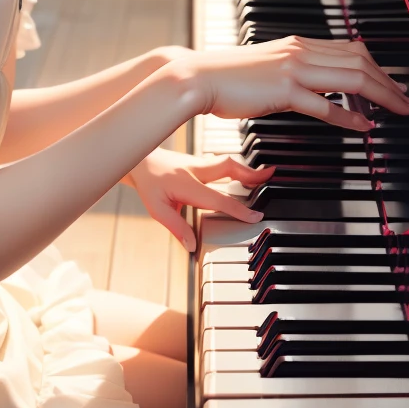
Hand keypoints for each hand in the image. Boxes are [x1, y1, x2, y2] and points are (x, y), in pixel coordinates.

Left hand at [126, 146, 274, 251]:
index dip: (238, 209)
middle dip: (251, 174)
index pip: (218, 198)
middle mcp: (197, 170)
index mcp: (188, 185)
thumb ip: (177, 228)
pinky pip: (221, 163)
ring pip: (227, 162)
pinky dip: (236, 168)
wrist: (138, 160)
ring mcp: (198, 162)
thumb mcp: (157, 210)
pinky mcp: (198, 160)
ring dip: (246, 169)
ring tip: (264, 175)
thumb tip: (192, 247)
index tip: (255, 216)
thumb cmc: (148, 184)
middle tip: (270, 177)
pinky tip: (242, 174)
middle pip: (229, 167)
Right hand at [190, 35, 408, 132]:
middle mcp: (299, 51)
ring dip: (383, 96)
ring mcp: (292, 69)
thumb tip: (317, 86)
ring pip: (352, 78)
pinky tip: (363, 126)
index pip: (352, 50)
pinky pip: (325, 104)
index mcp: (297, 44)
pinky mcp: (283, 90)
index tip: (394, 86)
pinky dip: (349, 115)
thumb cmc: (226, 77)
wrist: (196, 77)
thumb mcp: (267, 68)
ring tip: (399, 112)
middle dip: (392, 82)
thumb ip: (294, 71)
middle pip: (361, 61)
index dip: (380, 69)